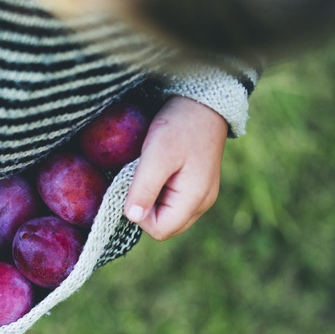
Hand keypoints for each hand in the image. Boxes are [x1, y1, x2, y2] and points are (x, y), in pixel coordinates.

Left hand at [124, 96, 226, 240]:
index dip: (140, 216)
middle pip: (165, 226)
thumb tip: (132, 217)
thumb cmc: (180, 126)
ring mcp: (201, 195)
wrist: (202, 103)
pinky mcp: (196, 186)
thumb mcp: (157, 155)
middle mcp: (202, 203)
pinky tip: (157, 171)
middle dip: (146, 210)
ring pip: (168, 215)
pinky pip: (172, 202)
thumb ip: (144, 188)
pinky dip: (160, 192)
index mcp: (195, 199)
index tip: (134, 187)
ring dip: (152, 200)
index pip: (160, 230)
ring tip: (150, 173)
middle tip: (141, 179)